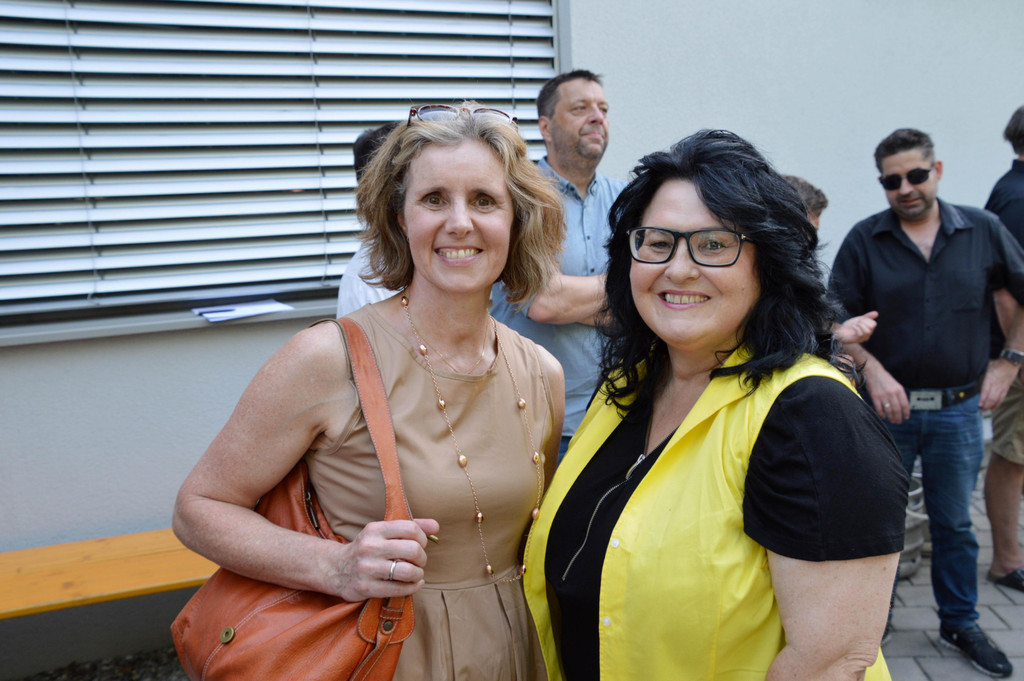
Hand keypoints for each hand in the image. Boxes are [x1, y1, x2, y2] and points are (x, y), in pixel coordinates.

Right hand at [322, 518, 439, 600]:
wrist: (335, 569)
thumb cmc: (367, 549)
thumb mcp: (382, 532)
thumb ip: (410, 527)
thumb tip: (436, 526)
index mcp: (375, 529)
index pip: (411, 528)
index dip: (423, 538)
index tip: (420, 544)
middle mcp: (370, 547)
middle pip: (413, 550)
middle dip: (422, 558)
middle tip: (419, 561)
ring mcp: (367, 568)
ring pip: (408, 571)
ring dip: (418, 574)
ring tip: (416, 574)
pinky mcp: (366, 588)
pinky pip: (399, 589)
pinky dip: (413, 587)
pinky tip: (413, 584)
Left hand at [834, 311, 878, 344]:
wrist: (840, 331)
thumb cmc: (849, 326)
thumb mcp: (859, 319)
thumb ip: (868, 316)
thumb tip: (877, 313)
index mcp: (869, 330)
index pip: (874, 324)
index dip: (867, 319)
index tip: (860, 320)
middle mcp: (867, 335)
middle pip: (872, 327)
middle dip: (864, 322)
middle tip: (858, 322)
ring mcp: (862, 338)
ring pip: (867, 331)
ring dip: (860, 325)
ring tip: (855, 324)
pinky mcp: (857, 340)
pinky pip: (861, 333)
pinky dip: (856, 328)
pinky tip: (853, 327)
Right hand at [863, 361, 908, 423]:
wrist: (872, 371)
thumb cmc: (884, 378)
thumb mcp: (895, 384)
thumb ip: (899, 394)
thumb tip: (903, 406)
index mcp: (899, 390)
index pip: (905, 404)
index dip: (906, 413)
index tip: (906, 417)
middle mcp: (892, 393)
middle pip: (897, 409)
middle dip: (898, 417)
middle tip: (898, 422)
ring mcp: (883, 395)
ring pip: (889, 410)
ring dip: (891, 417)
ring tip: (892, 421)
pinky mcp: (875, 397)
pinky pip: (879, 409)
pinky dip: (882, 414)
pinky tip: (883, 416)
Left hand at [980, 359, 1019, 410]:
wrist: (1010, 362)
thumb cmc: (997, 364)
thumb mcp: (987, 368)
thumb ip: (983, 376)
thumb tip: (974, 381)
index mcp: (990, 378)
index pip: (985, 391)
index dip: (982, 399)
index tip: (978, 405)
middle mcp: (996, 384)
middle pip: (991, 397)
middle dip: (986, 405)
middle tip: (980, 410)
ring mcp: (1002, 387)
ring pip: (996, 399)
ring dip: (991, 406)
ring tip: (985, 410)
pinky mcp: (1007, 388)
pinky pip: (1002, 397)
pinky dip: (998, 404)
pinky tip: (993, 408)